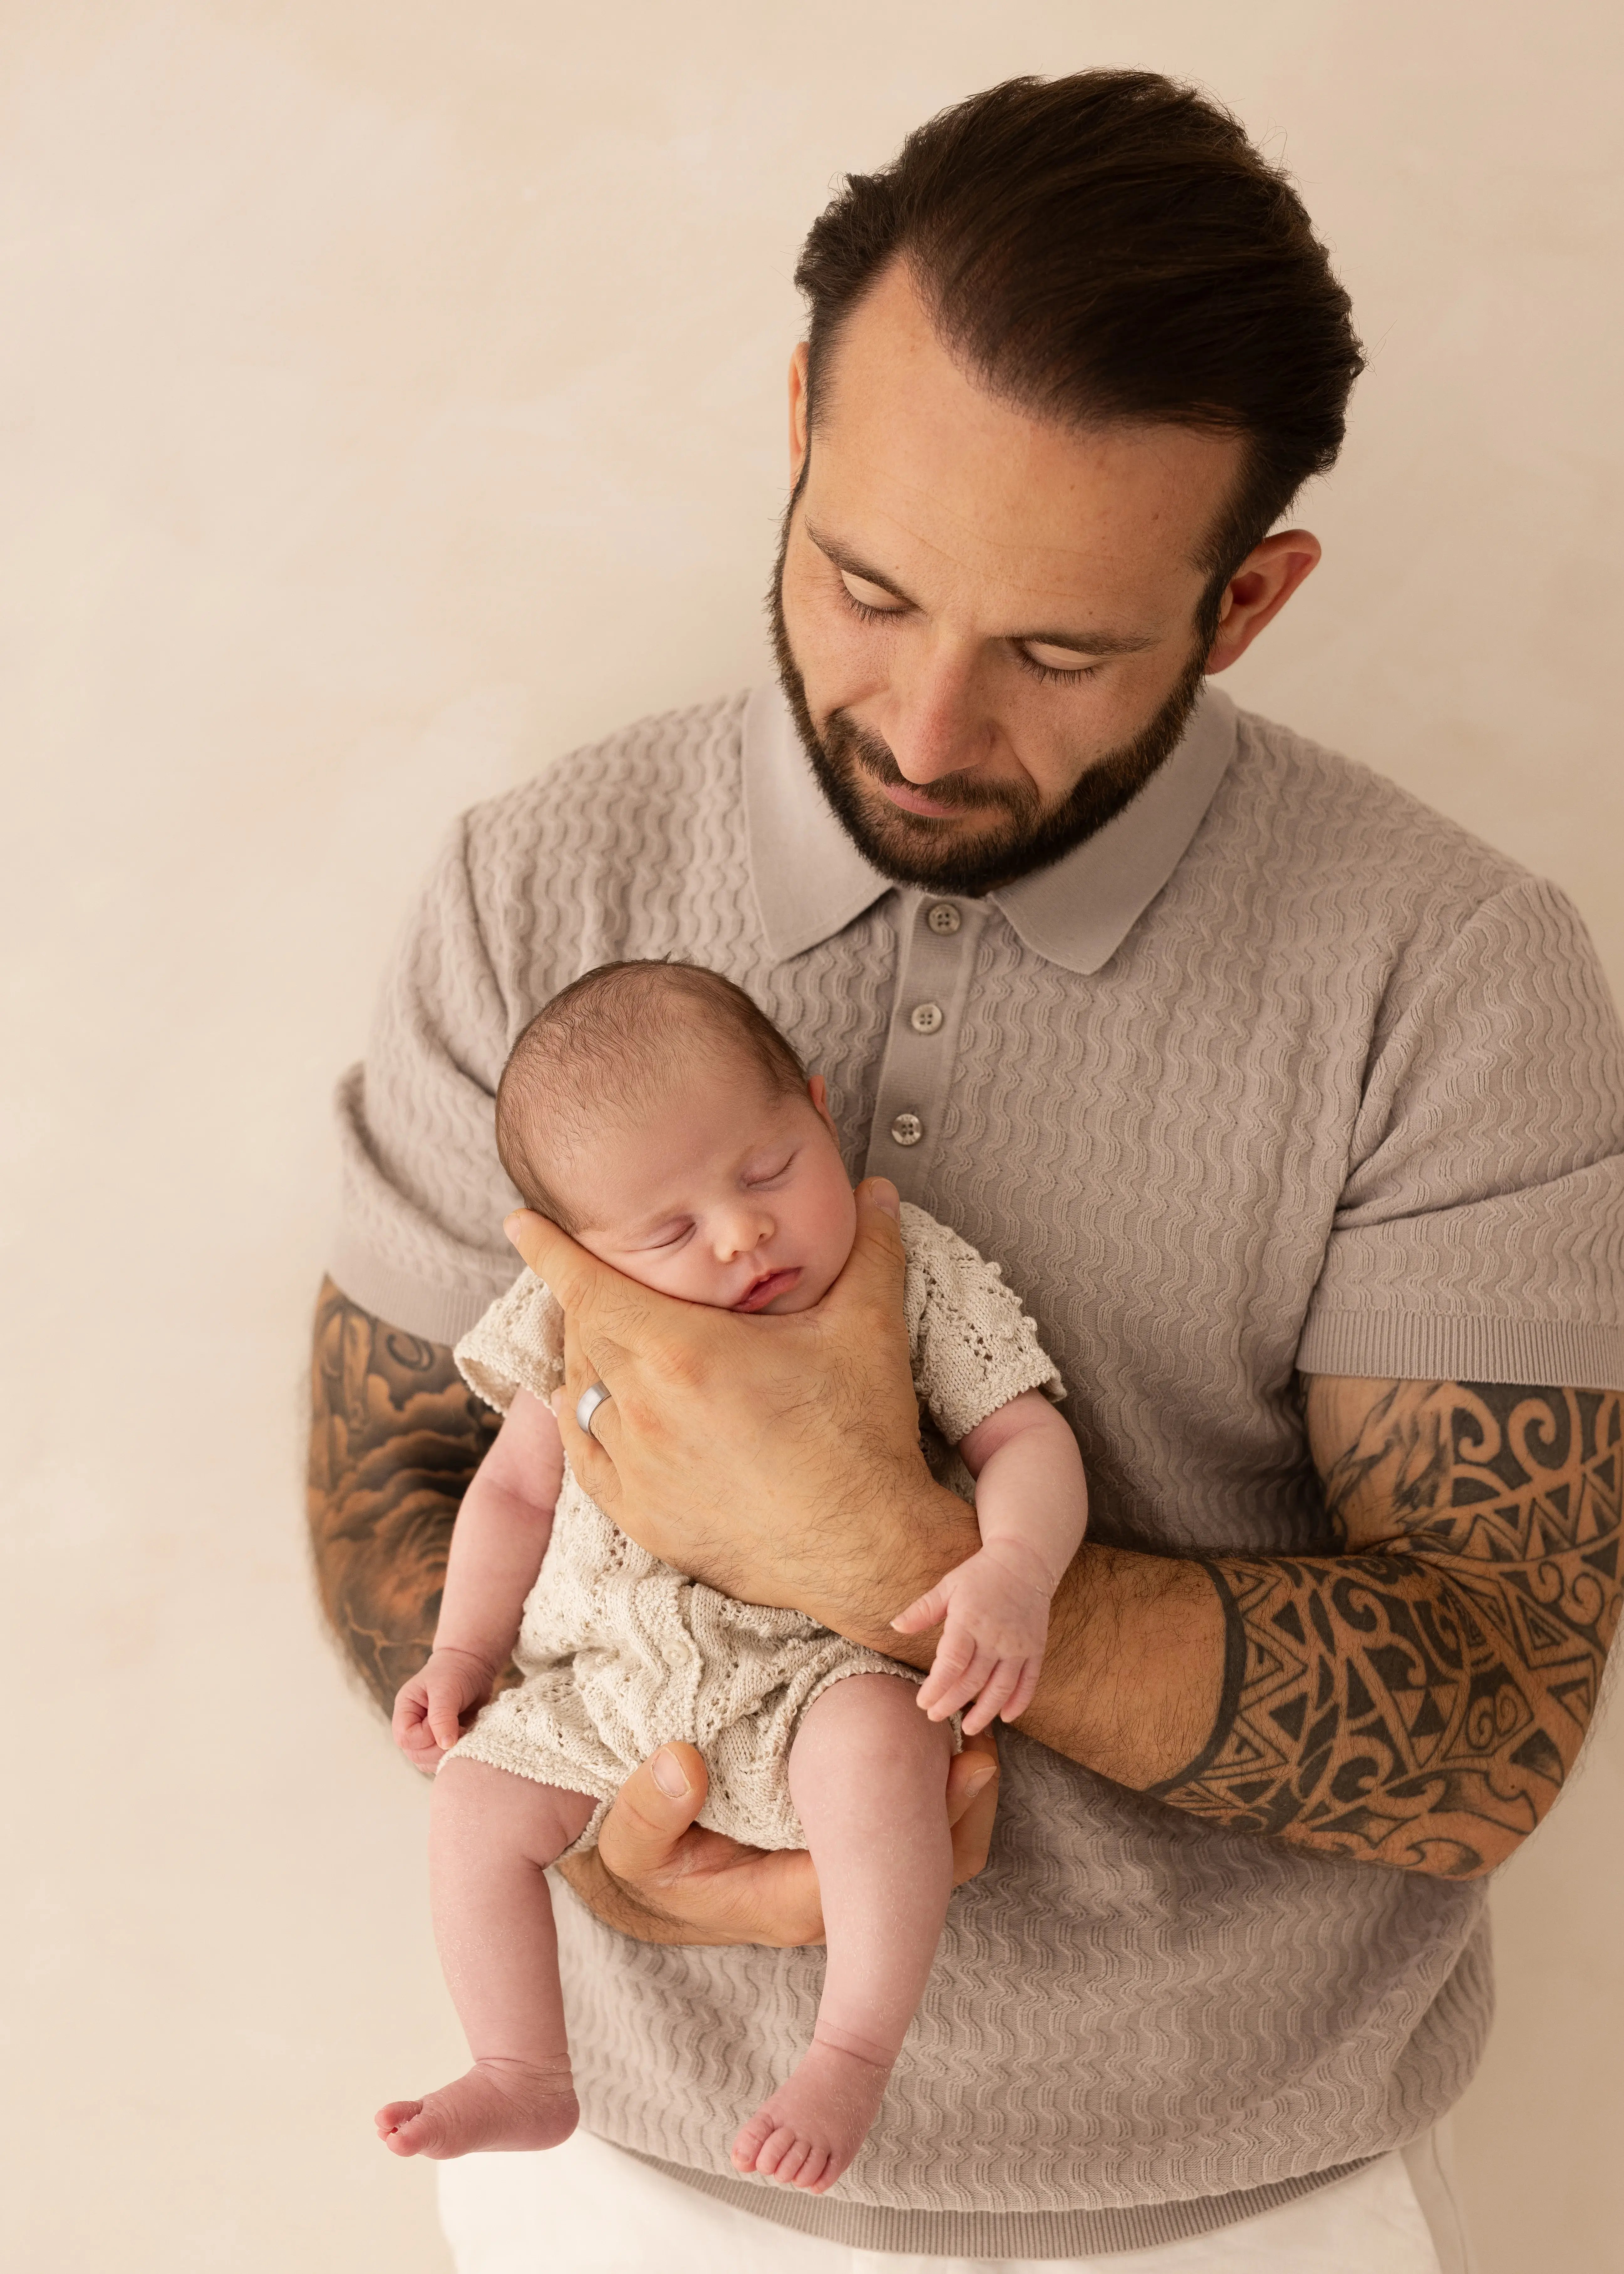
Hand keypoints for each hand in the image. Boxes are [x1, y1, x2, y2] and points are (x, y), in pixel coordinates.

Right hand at [390, 1646, 496, 1772]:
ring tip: (465, 1732)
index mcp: (406, 1710)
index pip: (405, 1738)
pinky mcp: (442, 1741)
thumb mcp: (446, 1689)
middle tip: (462, 1731)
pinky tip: (468, 1737)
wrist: (472, 1666)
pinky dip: (456, 1754)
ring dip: (449, 1754)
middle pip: (415, 1754)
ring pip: (428, 1762)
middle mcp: (413, 1726)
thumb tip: (445, 1744)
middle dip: (440, 1749)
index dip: (426, 1736)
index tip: (448, 1722)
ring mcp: (427, 1736)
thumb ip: (442, 1716)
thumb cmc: (455, 1672)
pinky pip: (443, 1759)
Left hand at [506, 1180, 978, 1646]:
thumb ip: (869, 1250)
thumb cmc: (861, 1438)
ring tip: (607, 1338)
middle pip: (584, 1334)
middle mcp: (644, 1410)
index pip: (588, 1286)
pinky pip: (583, 1458)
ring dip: (587, 1359)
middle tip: (600, 1279)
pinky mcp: (641, 1518)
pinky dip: (580, 1423)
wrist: (865, 1549)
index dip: (550, 1250)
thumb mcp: (870, 1329)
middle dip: (587, 1299)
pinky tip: (587, 1408)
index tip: (521, 1224)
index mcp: (682, 1353)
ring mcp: (636, 1469)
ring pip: (579, 1394)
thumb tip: (877, 1192)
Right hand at [554, 1729, 1002, 1945]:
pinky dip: (940, 1796)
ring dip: (960, 1802)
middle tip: (981, 1743)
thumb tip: (682, 1765)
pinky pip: (919, 1839)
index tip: (957, 1764)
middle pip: (927, 1872)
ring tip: (973, 1735)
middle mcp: (836, 1901)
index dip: (929, 1821)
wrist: (660, 1881)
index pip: (881, 1877)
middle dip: (962, 1811)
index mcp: (793, 1900)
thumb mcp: (634, 1844)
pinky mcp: (854, 1859)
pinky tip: (945, 1743)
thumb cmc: (656, 1862)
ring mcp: (849, 1883)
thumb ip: (649, 1811)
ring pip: (935, 1859)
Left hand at [893, 1543, 1053, 1735]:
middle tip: (935, 1717)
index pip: (951, 1664)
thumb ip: (923, 1610)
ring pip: (1001, 1688)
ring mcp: (1018, 1646)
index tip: (922, 1703)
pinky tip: (1006, 1717)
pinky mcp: (1035, 1649)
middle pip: (973, 1681)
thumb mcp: (948, 1586)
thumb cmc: (981, 1574)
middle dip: (952, 1703)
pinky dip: (1019, 1702)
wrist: (1025, 1561)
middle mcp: (995, 1637)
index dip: (937, 1687)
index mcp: (969, 1621)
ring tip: (969, 1727)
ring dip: (984, 1712)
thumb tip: (895, 1626)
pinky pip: (1029, 1681)